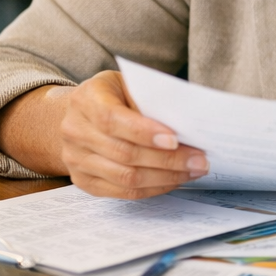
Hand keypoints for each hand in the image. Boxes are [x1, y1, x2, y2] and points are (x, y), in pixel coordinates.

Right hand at [43, 71, 208, 197]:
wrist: (78, 114)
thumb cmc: (114, 96)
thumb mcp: (129, 84)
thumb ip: (150, 100)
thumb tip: (185, 125)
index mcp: (86, 100)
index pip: (113, 120)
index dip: (144, 132)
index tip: (175, 140)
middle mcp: (75, 131)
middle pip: (124, 153)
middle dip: (167, 159)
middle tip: (200, 160)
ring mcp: (75, 159)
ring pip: (125, 177)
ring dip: (165, 177)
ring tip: (193, 171)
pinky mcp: (83, 181)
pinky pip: (121, 191)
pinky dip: (153, 188)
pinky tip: (174, 180)